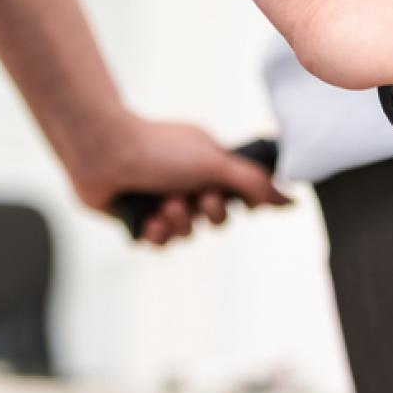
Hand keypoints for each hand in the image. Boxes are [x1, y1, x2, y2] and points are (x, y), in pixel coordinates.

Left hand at [64, 112, 288, 244]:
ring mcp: (161, 199)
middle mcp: (185, 180)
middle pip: (215, 218)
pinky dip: (157, 233)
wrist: (102, 154)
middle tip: (194, 198)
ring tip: (163, 206)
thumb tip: (290, 200)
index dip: (234, 203)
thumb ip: (254, 183)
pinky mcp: (139, 218)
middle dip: (207, 214)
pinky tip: (148, 220)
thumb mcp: (215, 163)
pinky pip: (160, 242)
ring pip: (187, 233)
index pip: (236, 194)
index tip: (226, 195)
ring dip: (179, 223)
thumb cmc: (158, 150)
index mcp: (205, 163)